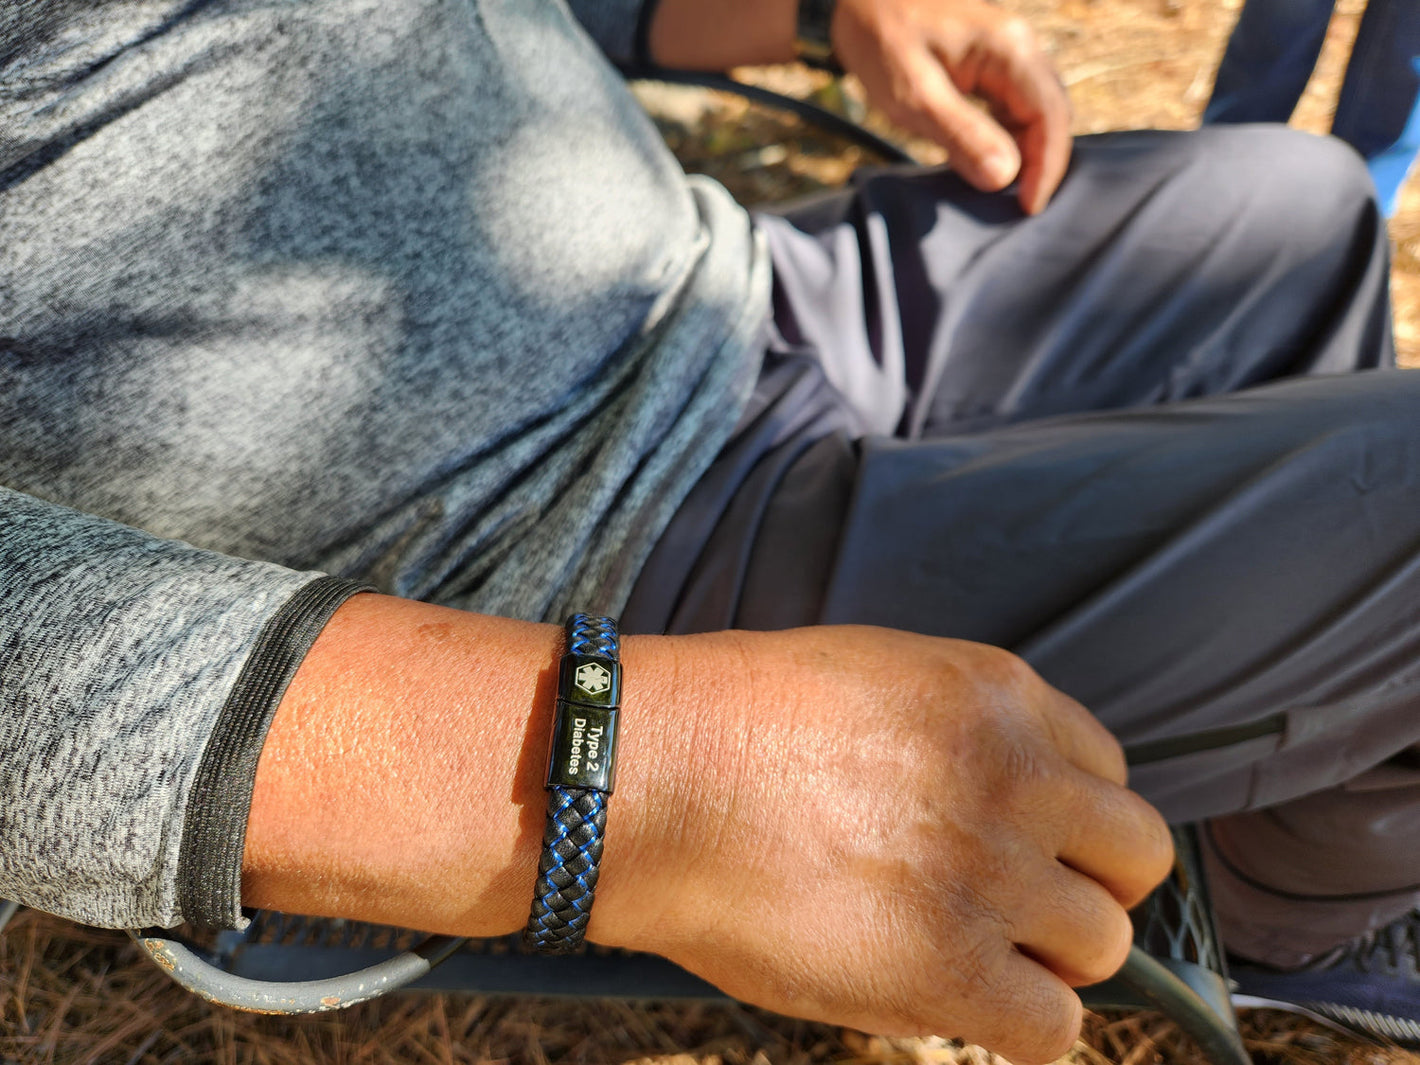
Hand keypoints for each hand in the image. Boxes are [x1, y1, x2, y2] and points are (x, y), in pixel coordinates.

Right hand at [598, 626, 1172, 1063]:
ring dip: (1046, 958)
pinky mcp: (949, 965)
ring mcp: (989, 872)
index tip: (1025, 844)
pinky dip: (1017, 1026)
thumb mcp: (869, 677)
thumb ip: (957, 730)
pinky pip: (1053, 1028)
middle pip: (1134, 856)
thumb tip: (999, 799)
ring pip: (1103, 944)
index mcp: (997, 695)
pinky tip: (959, 1002)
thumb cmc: (728, 722)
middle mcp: (1014, 777)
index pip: (1108, 771)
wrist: (649, 775)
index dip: (1066, 819)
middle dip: (1084, 886)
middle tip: (1015, 907)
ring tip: (967, 955)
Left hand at [832, 0, 1072, 214]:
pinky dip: (1007, 138)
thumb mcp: (915, 96)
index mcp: (1009, 49)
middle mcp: (1019, 47)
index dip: (1047, 167)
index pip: (1051, 116)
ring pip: (1034, 113)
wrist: (859, 2)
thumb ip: (961, 134)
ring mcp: (1006, 54)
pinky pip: (1012, 107)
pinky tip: (986, 162)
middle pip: (1051, 114)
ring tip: (1002, 191)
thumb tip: (1003, 176)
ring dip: (1025, 152)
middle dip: (1040, 162)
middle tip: (1016, 206)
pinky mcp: (990, 65)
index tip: (1028, 207)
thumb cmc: (880, 39)